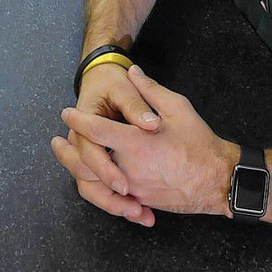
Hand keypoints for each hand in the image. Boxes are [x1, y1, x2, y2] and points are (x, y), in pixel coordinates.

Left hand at [59, 66, 237, 217]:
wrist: (216, 181)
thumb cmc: (199, 143)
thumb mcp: (178, 108)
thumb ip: (150, 90)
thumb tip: (133, 72)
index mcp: (134, 142)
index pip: (96, 130)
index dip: (78, 120)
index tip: (66, 113)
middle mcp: (128, 168)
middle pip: (86, 163)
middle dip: (66, 153)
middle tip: (55, 143)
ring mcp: (133, 188)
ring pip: (94, 184)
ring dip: (78, 172)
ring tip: (70, 161)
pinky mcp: (140, 200)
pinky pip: (111, 197)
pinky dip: (99, 188)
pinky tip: (94, 180)